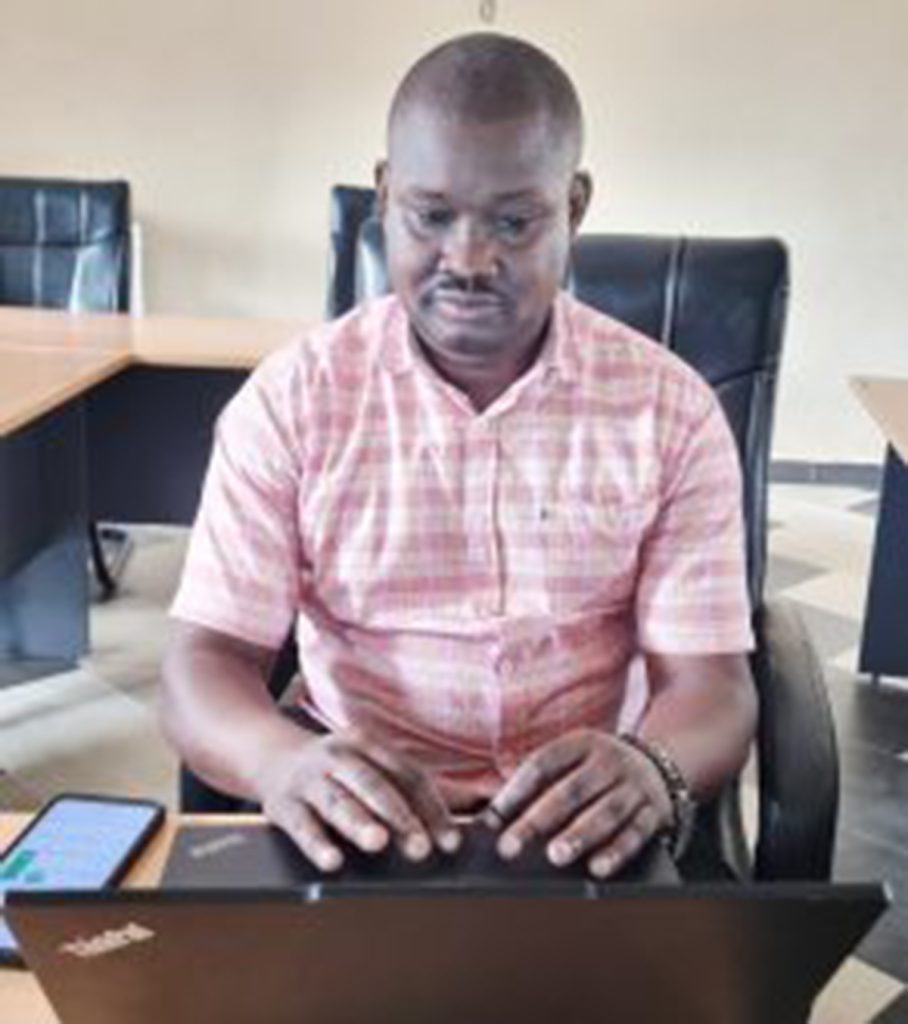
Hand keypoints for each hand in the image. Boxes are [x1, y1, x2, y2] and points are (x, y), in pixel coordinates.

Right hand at [256, 729, 460, 871]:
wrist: (271, 755)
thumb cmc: (334, 771)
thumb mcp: (366, 767)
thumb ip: (401, 792)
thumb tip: (446, 832)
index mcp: (369, 744)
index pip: (408, 775)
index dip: (432, 808)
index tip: (451, 842)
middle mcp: (340, 756)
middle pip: (375, 785)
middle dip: (400, 817)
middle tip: (420, 847)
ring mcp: (310, 779)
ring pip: (339, 801)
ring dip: (359, 822)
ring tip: (378, 842)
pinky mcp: (284, 803)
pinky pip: (302, 825)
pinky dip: (317, 843)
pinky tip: (332, 861)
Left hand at [485, 729, 672, 877]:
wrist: (661, 766)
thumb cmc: (599, 770)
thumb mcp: (575, 760)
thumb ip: (539, 783)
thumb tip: (492, 817)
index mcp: (582, 743)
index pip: (542, 763)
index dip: (515, 791)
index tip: (491, 819)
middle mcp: (609, 761)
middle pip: (570, 791)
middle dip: (538, 820)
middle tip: (511, 846)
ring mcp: (634, 786)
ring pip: (605, 812)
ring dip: (579, 835)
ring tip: (555, 855)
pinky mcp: (654, 812)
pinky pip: (636, 833)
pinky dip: (617, 852)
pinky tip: (598, 868)